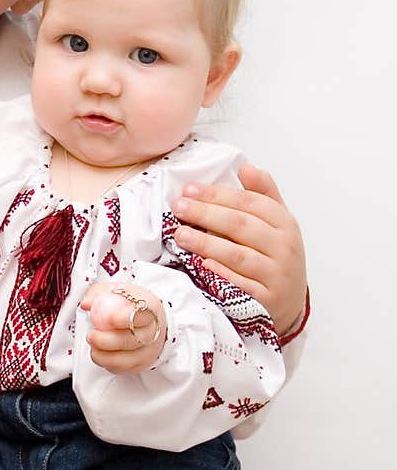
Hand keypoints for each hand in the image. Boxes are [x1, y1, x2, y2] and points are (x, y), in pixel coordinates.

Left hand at [81, 281, 166, 373]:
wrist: (148, 322)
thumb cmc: (130, 306)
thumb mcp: (117, 291)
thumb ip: (99, 293)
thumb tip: (86, 304)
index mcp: (151, 310)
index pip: (140, 316)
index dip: (123, 318)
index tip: (107, 318)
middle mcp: (153, 333)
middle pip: (131, 341)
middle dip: (106, 340)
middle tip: (91, 335)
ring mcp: (148, 352)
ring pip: (125, 359)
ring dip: (103, 354)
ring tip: (93, 344)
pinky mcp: (139, 365)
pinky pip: (120, 368)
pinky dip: (105, 362)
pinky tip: (99, 352)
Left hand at [172, 165, 306, 335]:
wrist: (290, 302)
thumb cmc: (275, 257)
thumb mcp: (277, 224)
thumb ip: (263, 194)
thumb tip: (245, 167)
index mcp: (285, 224)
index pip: (250, 203)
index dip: (218, 194)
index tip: (189, 189)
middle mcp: (285, 248)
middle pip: (241, 226)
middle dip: (207, 214)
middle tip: (179, 207)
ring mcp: (277, 276)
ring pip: (238, 256)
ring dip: (207, 243)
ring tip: (180, 234)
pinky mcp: (266, 302)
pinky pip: (241, 286)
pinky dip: (221, 274)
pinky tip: (202, 265)